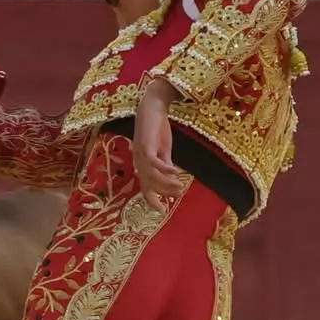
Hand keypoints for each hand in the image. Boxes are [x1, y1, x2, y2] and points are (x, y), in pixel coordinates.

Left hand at [132, 79, 189, 209]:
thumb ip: (167, 165)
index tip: (163, 212)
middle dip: (164, 193)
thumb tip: (173, 180)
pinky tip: (176, 172)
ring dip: (167, 183)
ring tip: (181, 186)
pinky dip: (165, 169)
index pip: (146, 188)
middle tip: (179, 195)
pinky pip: (154, 162)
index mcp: (142, 165)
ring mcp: (141, 154)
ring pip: (152, 176)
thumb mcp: (164, 150)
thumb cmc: (157, 129)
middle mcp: (139, 162)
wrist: (152, 107)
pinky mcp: (146, 145)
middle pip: (149, 185)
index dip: (153, 201)